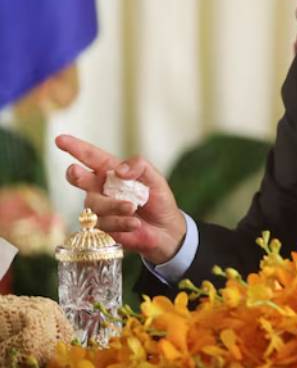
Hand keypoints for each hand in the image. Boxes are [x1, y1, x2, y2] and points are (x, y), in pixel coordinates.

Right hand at [56, 134, 185, 264]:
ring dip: (115, 205)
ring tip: (133, 207)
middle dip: (76, 174)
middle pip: (79, 178)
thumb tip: (119, 170)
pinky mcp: (101, 227)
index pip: (91, 157)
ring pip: (96, 203)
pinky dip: (121, 222)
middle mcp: (100, 187)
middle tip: (76, 171)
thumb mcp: (155, 178)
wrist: (165, 228)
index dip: (75, 147)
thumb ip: (140, 166)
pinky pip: (104, 223)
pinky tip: (135, 223)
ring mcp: (98, 208)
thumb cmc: (157, 198)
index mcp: (111, 171)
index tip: (60, 139)